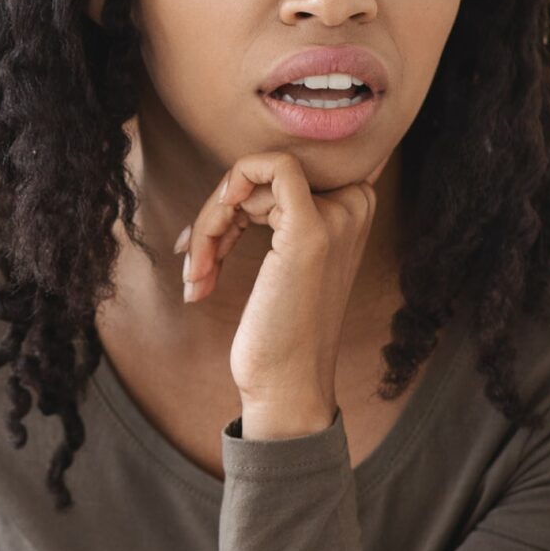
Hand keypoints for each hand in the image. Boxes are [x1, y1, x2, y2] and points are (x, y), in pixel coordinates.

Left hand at [175, 151, 385, 434]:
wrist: (286, 383)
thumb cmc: (277, 329)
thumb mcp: (282, 260)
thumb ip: (272, 215)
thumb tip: (232, 180)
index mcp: (353, 208)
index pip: (281, 171)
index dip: (238, 200)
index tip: (213, 243)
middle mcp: (355, 205)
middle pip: (263, 174)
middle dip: (216, 215)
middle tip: (194, 263)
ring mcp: (337, 215)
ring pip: (252, 178)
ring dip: (208, 224)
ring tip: (195, 274)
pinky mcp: (311, 228)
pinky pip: (268, 166)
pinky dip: (225, 194)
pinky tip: (208, 241)